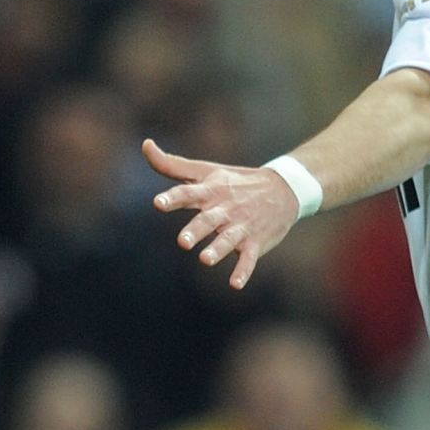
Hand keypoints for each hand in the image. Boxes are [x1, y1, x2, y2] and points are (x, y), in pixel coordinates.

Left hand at [142, 138, 299, 288]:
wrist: (284, 189)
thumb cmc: (235, 181)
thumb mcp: (206, 170)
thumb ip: (171, 164)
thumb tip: (146, 145)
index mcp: (211, 190)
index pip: (189, 193)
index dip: (173, 198)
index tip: (158, 203)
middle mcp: (226, 208)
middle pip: (208, 220)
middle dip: (197, 230)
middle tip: (183, 242)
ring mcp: (242, 225)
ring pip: (228, 239)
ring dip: (218, 249)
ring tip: (205, 260)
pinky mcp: (255, 242)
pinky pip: (249, 258)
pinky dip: (244, 271)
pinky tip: (235, 284)